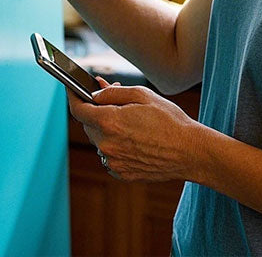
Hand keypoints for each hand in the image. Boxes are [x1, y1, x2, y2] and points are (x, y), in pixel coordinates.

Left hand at [67, 78, 199, 182]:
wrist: (189, 152)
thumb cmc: (169, 120)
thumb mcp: (141, 95)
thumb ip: (113, 93)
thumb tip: (95, 92)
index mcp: (109, 122)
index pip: (78, 109)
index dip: (72, 96)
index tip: (71, 88)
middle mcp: (106, 144)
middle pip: (88, 124)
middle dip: (96, 110)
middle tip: (114, 99)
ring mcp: (113, 161)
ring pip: (99, 140)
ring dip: (106, 128)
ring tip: (129, 120)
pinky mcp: (122, 173)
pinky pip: (109, 155)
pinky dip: (115, 145)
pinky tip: (133, 138)